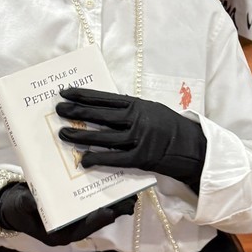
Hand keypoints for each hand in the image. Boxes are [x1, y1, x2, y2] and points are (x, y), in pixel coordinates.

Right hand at [0, 182, 135, 246]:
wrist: (12, 206)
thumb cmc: (16, 209)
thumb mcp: (19, 206)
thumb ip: (27, 203)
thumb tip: (34, 199)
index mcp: (58, 234)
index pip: (80, 229)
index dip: (95, 220)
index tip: (109, 211)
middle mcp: (69, 228)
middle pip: (94, 221)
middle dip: (112, 211)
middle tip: (130, 202)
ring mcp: (73, 219)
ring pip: (96, 212)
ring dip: (113, 204)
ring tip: (131, 194)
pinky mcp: (75, 208)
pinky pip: (92, 204)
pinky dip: (102, 195)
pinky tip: (115, 184)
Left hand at [56, 88, 205, 192]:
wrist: (193, 147)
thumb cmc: (169, 128)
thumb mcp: (151, 111)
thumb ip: (129, 110)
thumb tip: (103, 109)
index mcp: (138, 105)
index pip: (105, 99)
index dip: (84, 95)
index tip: (66, 92)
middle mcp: (138, 119)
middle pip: (101, 115)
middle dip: (77, 112)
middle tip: (58, 110)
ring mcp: (140, 139)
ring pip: (104, 137)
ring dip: (81, 135)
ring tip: (63, 133)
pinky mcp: (142, 158)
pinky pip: (115, 159)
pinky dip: (98, 158)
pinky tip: (83, 159)